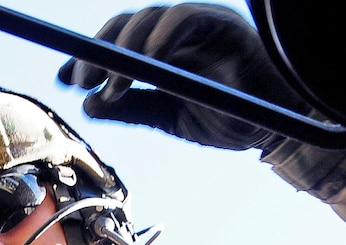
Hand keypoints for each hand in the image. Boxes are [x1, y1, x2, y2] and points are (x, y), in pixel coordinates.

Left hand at [57, 4, 310, 150]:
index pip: (115, 44)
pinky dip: (161, 35)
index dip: (85, 57)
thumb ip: (132, 108)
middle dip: (95, 52)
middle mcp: (176, 33)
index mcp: (162, 53)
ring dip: (121, 51)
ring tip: (111, 85)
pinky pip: (185, 17)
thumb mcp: (169, 118)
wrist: (283, 127)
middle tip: (78, 80)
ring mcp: (198, 25)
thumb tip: (89, 104)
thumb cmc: (231, 118)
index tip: (62, 78)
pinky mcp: (222, 24)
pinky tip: (147, 60)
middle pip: (124, 26)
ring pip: (147, 19)